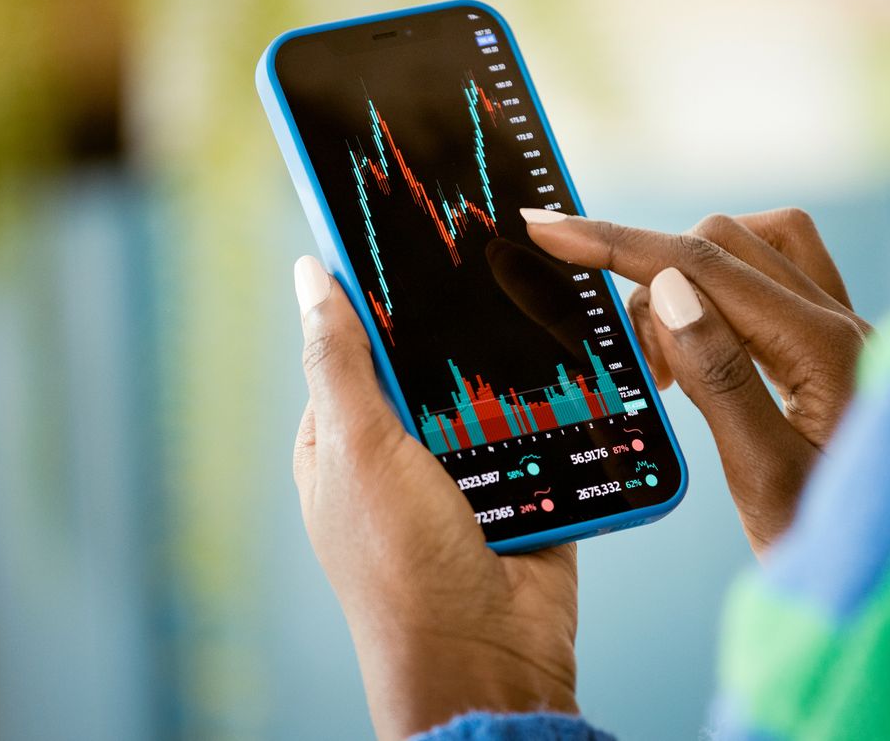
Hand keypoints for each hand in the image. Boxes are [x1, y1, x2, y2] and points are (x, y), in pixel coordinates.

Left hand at [290, 255, 578, 739]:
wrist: (489, 662)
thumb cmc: (401, 567)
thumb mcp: (358, 450)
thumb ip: (340, 361)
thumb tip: (308, 274)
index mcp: (344, 438)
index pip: (356, 340)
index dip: (379, 289)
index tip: (415, 227)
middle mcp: (401, 450)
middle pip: (431, 360)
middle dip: (461, 325)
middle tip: (501, 255)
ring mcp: (465, 470)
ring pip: (492, 390)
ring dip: (515, 366)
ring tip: (548, 297)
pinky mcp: (524, 488)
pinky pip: (542, 429)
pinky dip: (559, 407)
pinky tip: (581, 361)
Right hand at [522, 208, 870, 554]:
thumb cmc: (832, 548)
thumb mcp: (765, 477)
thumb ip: (720, 378)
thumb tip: (668, 289)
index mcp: (827, 349)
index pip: (704, 264)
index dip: (618, 243)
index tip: (549, 229)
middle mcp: (844, 324)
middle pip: (728, 243)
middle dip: (657, 278)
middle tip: (642, 369)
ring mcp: (847, 333)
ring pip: (757, 248)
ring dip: (693, 279)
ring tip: (672, 361)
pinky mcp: (839, 349)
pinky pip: (777, 280)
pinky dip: (726, 293)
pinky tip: (710, 345)